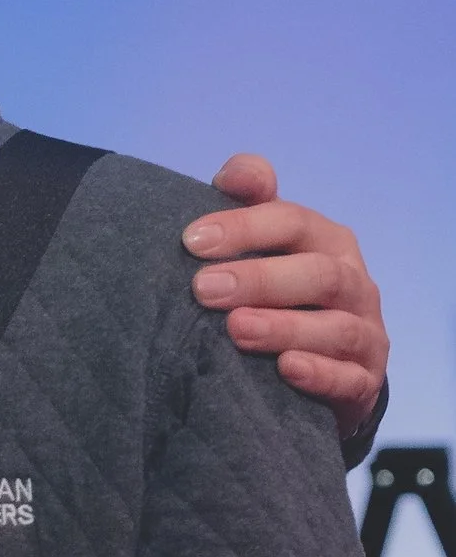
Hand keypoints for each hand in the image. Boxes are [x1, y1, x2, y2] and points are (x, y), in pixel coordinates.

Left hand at [186, 155, 386, 445]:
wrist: (324, 362)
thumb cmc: (282, 289)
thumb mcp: (265, 243)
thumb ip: (250, 202)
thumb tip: (234, 174)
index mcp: (327, 241)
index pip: (292, 221)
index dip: (244, 226)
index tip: (191, 241)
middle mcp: (353, 283)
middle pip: (318, 274)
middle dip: (260, 279)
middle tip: (203, 289)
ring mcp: (365, 334)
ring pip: (336, 328)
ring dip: (285, 328)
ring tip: (236, 329)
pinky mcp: (364, 381)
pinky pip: (349, 379)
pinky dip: (320, 373)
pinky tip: (286, 369)